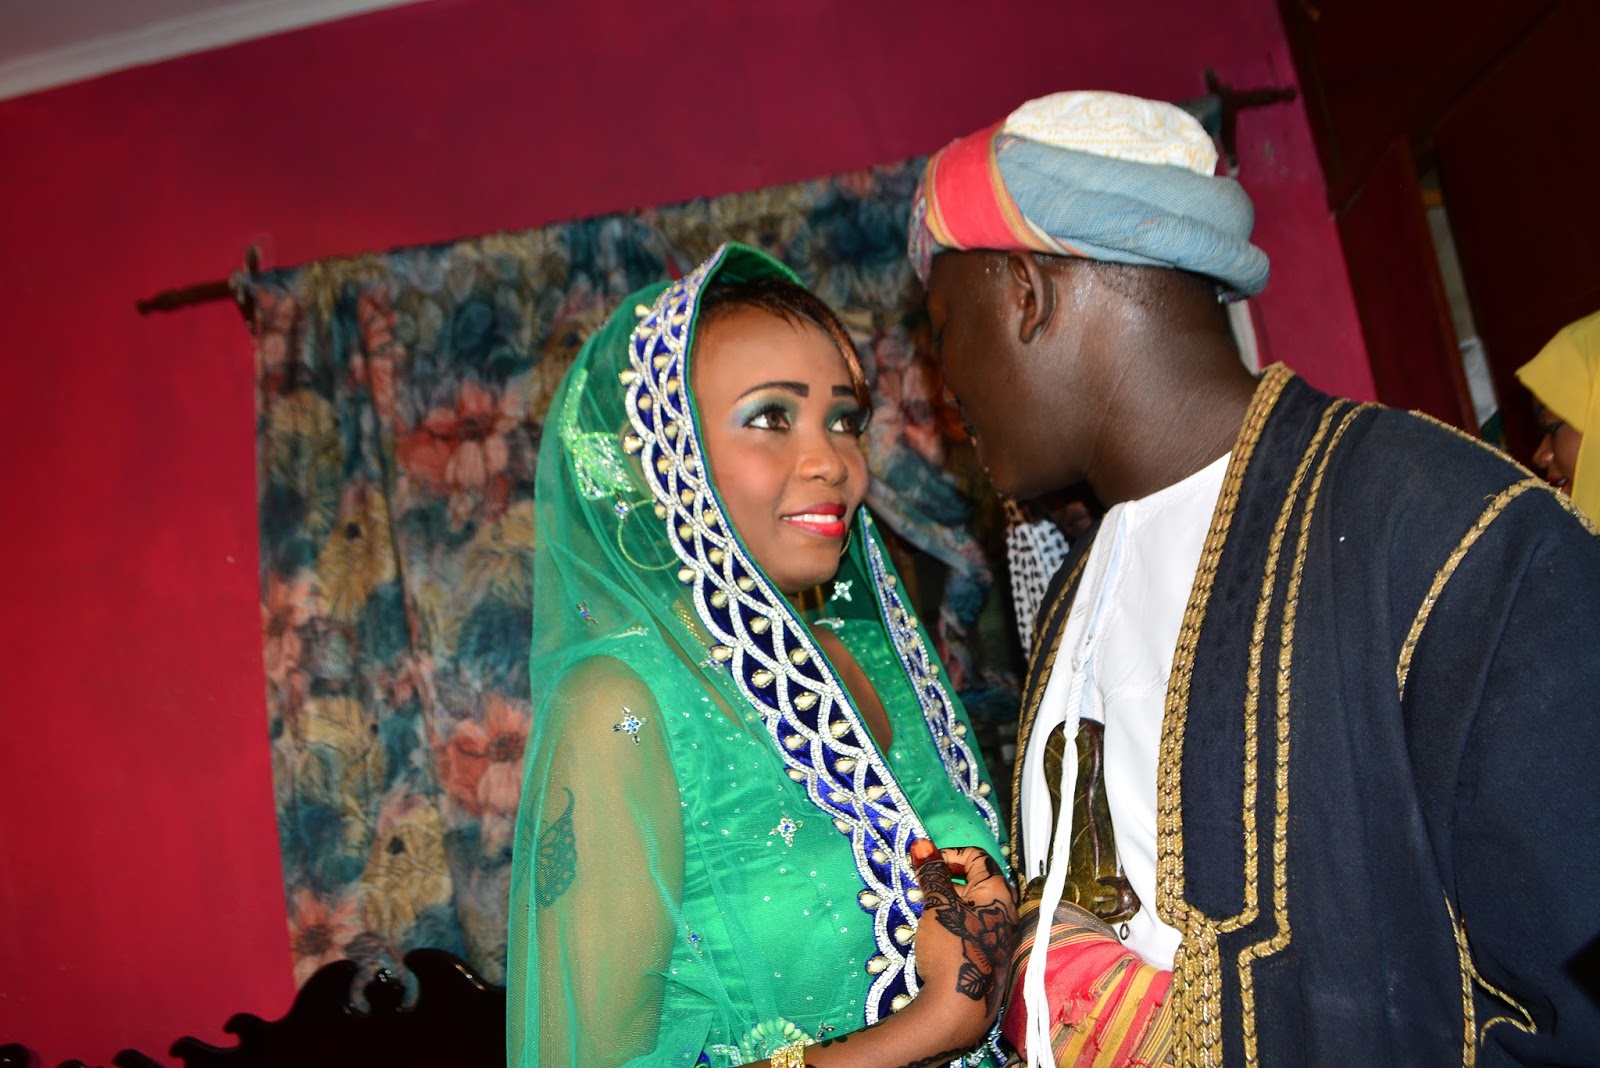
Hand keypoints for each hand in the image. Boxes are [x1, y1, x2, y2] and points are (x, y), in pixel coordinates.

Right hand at [908, 842, 1017, 1040]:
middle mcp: (1005, 912)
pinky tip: (936, 934)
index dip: (948, 854)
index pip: (977, 857)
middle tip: (923, 886)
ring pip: (972, 905)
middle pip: (976, 880)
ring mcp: (998, 936)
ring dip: (947, 901)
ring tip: (926, 910)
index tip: (924, 865)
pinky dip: (953, 921)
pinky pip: (972, 926)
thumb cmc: (951, 950)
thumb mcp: (938, 906)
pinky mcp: (989, 955)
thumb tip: (921, 843)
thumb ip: (931, 873)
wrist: (956, 1010)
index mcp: (998, 894)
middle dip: (946, 878)